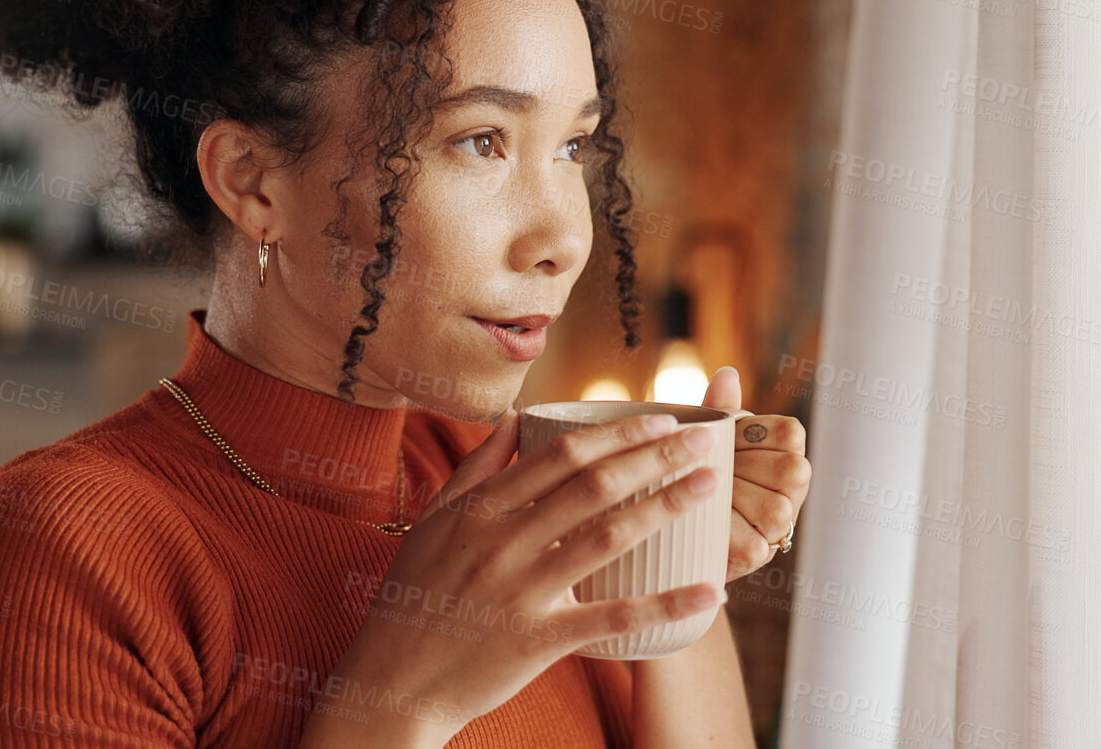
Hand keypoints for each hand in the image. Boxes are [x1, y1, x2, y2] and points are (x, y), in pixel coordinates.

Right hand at [308, 408, 726, 743]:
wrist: (392, 682)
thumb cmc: (415, 597)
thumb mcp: (434, 522)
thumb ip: (476, 469)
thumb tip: (515, 417)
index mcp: (480, 509)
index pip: (561, 455)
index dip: (617, 433)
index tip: (661, 419)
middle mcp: (502, 542)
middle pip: (592, 485)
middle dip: (654, 456)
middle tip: (702, 441)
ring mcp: (520, 592)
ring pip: (607, 537)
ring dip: (666, 506)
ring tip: (708, 485)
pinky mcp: (537, 641)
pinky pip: (611, 619)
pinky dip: (664, 605)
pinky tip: (707, 593)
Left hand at [701, 366, 810, 584]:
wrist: (667, 524)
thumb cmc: (693, 470)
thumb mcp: (706, 437)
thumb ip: (720, 409)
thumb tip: (726, 374)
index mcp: (785, 450)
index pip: (790, 433)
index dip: (750, 436)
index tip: (726, 443)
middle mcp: (793, 488)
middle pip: (789, 470)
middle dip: (741, 469)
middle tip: (711, 472)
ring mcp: (781, 524)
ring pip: (772, 508)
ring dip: (731, 500)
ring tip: (704, 496)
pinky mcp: (758, 555)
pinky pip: (749, 539)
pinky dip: (719, 530)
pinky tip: (701, 522)